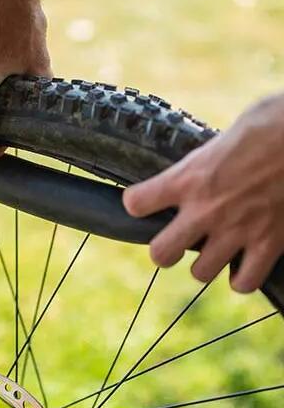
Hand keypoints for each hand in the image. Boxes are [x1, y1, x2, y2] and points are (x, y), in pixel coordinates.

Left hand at [123, 93, 283, 292]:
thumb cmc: (271, 124)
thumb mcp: (225, 136)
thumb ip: (206, 160)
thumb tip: (205, 164)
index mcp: (189, 177)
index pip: (137, 203)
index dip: (138, 204)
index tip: (145, 203)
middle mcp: (205, 209)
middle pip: (161, 254)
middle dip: (165, 250)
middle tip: (177, 240)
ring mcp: (236, 230)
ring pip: (200, 273)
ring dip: (205, 264)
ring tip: (214, 251)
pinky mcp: (269, 243)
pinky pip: (245, 283)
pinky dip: (243, 278)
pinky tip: (245, 264)